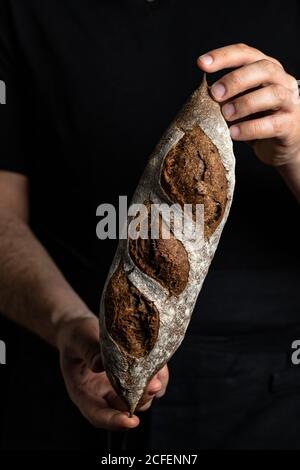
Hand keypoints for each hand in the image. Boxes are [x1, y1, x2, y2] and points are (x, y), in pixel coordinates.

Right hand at [56, 314, 168, 430]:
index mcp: (84, 392)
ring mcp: (120, 386)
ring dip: (151, 390)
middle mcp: (104, 394)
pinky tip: (160, 366)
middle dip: (140, 401)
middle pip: (124, 409)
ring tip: (158, 374)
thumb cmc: (76, 335)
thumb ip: (88, 351)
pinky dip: (158, 378)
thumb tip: (101, 365)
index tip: (131, 422)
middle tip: (152, 386)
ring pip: (140, 399)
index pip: (98, 415)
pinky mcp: (133, 376)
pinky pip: (149, 383)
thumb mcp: (78, 340)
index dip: (114, 421)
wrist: (82, 328)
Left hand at [197, 43, 299, 166]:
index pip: (246, 54)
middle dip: (236, 79)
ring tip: (226, 114)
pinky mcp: (289, 125)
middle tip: (215, 94)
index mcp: (266, 69)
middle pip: (263, 69)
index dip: (223, 56)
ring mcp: (289, 102)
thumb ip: (225, 97)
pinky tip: (234, 133)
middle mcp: (281, 80)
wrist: (279, 145)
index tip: (201, 63)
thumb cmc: (257, 120)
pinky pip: (273, 124)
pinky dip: (251, 128)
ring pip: (272, 94)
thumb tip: (202, 96)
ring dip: (245, 103)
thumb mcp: (238, 104)